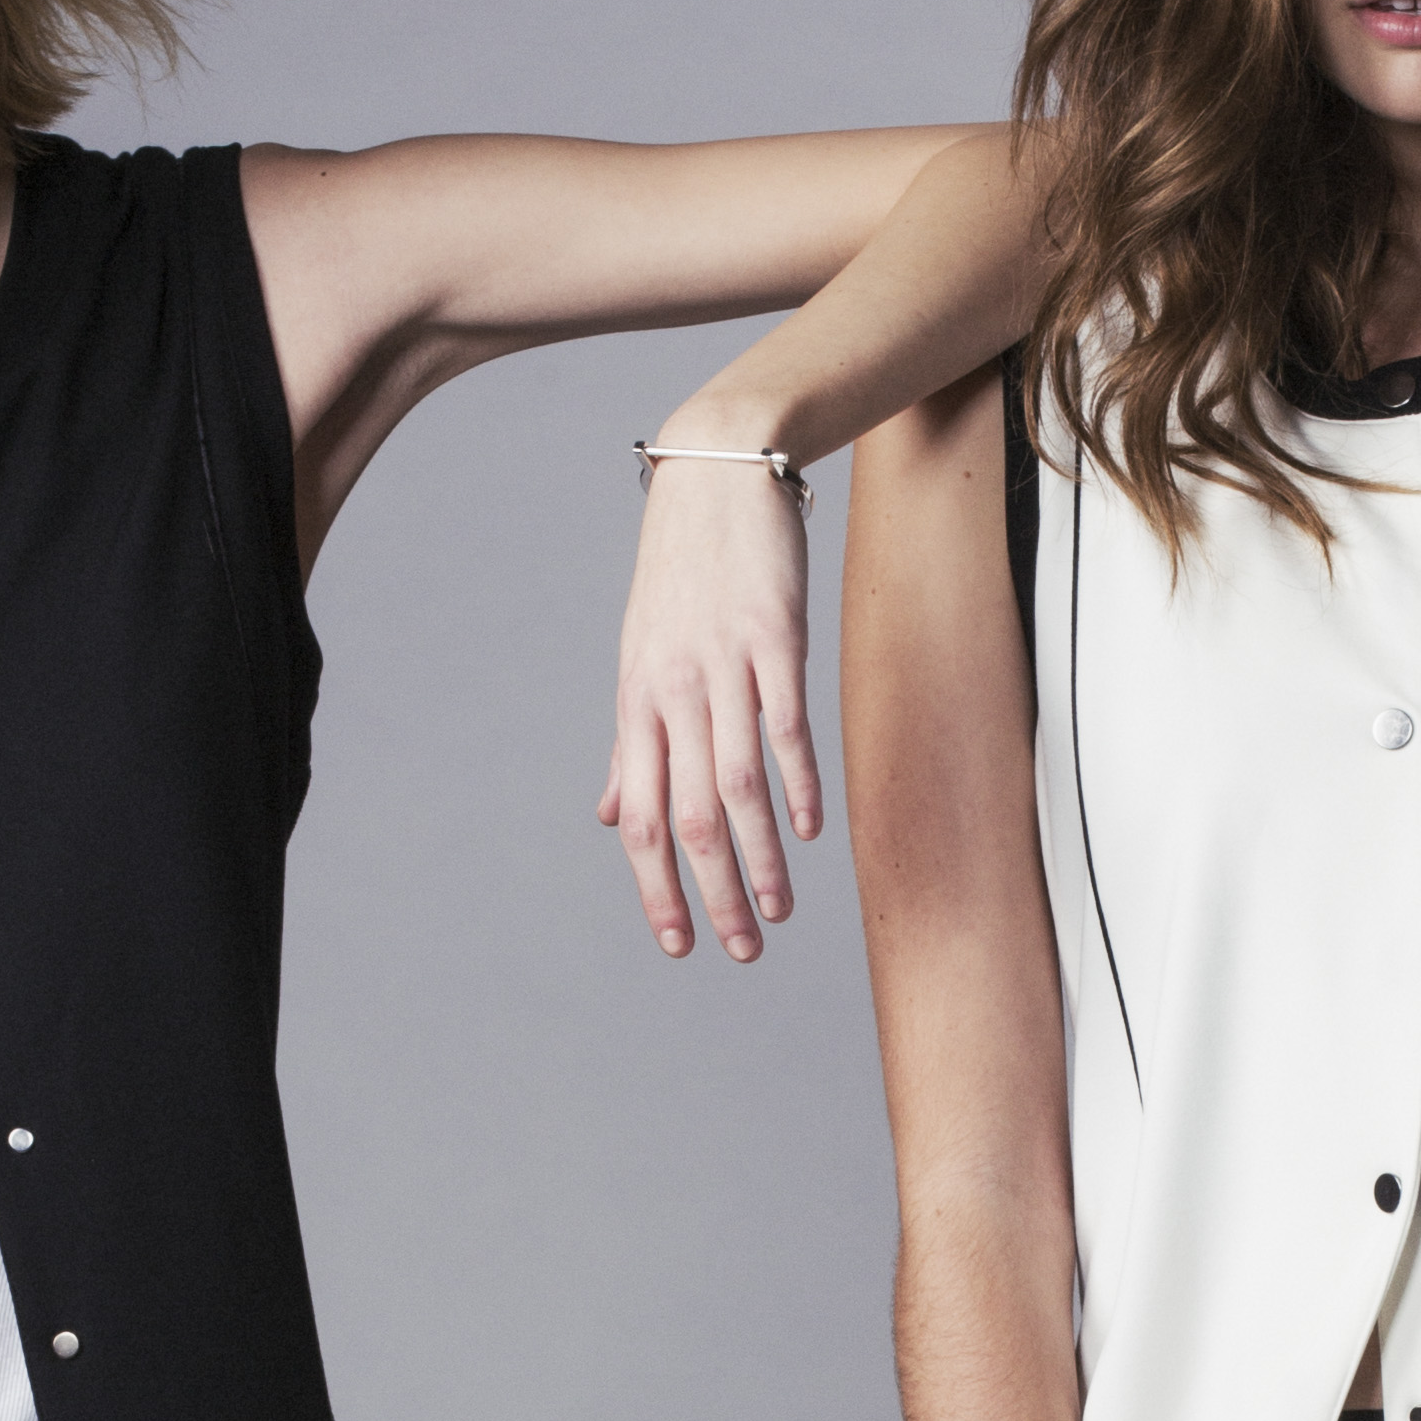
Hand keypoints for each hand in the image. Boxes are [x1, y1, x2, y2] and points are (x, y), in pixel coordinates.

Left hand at [597, 450, 822, 963]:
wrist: (716, 471)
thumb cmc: (681, 571)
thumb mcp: (641, 657)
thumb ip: (630, 742)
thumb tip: (612, 813)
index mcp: (638, 704)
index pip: (640, 818)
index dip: (656, 887)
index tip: (678, 944)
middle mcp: (673, 692)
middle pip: (688, 818)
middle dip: (713, 894)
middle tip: (740, 950)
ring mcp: (724, 666)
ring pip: (736, 786)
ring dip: (759, 858)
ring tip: (779, 910)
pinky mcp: (774, 638)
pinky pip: (784, 727)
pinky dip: (798, 786)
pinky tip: (809, 832)